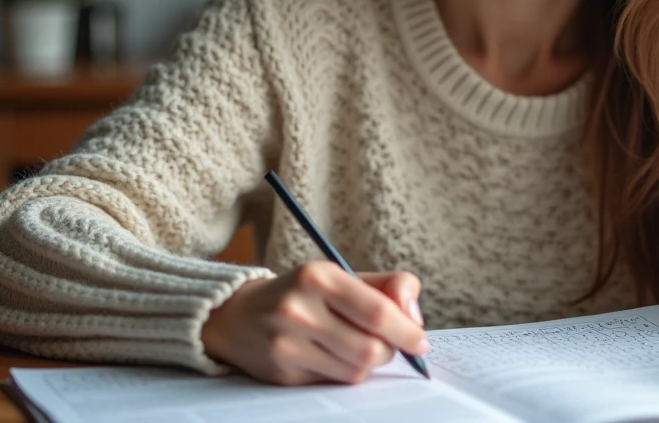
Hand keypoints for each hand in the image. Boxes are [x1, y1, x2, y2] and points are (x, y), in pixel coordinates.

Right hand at [201, 263, 429, 385]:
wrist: (237, 314)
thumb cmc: (303, 293)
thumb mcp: (341, 275)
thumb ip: (386, 287)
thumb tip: (416, 317)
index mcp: (318, 277)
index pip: (377, 311)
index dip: (407, 331)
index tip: (421, 341)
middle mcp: (299, 310)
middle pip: (370, 349)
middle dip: (390, 350)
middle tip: (389, 343)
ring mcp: (286, 345)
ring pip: (355, 371)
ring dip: (369, 364)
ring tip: (358, 346)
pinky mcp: (281, 374)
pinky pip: (333, 383)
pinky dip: (344, 373)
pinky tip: (332, 356)